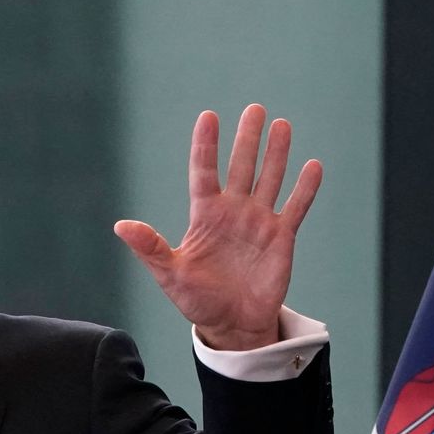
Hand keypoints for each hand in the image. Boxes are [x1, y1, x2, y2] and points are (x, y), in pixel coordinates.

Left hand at [115, 104, 322, 349]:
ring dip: (276, 154)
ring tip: (282, 124)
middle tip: (255, 109)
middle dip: (247, 139)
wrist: (232, 325)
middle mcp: (233, 212)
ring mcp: (259, 222)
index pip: (204, 172)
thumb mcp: (170, 275)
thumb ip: (150, 248)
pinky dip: (305, 188)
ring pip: (269, 179)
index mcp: (205, 216)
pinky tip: (313, 166)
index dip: (206, 146)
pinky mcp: (281, 237)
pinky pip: (295, 207)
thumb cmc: (198, 300)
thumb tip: (121, 225)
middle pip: (241, 167)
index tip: (208, 116)